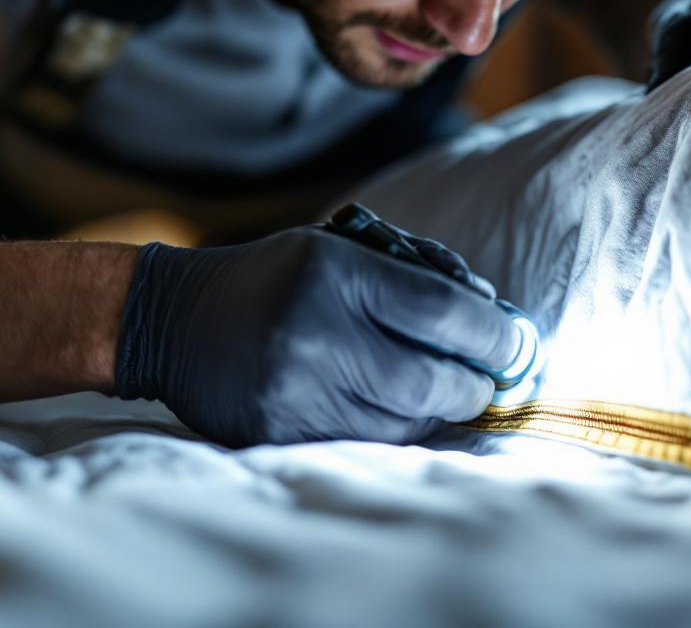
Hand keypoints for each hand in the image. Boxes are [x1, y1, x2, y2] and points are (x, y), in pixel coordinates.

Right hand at [114, 228, 519, 446]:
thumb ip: (418, 270)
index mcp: (334, 271)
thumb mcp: (340, 247)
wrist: (175, 322)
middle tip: (485, 380)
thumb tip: (494, 313)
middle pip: (433, 379)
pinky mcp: (281, 432)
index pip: (442, 311)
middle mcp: (316, 331)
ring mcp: (297, 390)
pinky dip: (397, 430)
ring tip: (442, 392)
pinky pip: (367, 443)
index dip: (494, 335)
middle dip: (474, 384)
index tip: (515, 346)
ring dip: (437, 411)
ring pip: (406, 422)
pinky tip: (397, 410)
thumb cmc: (277, 277)